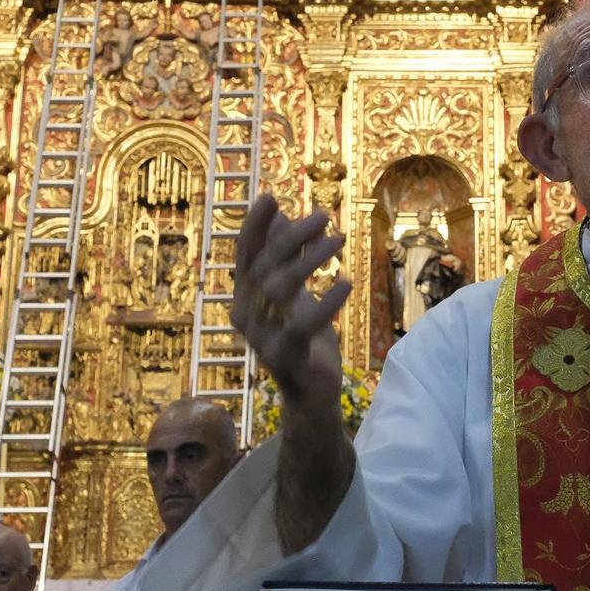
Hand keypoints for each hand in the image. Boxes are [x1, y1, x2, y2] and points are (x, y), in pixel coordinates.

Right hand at [235, 195, 358, 552]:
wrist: (312, 395)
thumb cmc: (303, 337)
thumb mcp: (293, 291)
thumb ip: (282, 253)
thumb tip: (274, 206)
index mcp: (243, 299)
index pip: (243, 255)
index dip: (253, 226)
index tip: (270, 195)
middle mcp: (245, 319)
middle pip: (263, 267)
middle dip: (292, 237)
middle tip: (324, 215)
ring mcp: (263, 341)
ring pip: (278, 291)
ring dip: (310, 260)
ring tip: (339, 239)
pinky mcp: (287, 361)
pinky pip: (302, 326)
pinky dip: (325, 303)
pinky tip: (346, 282)